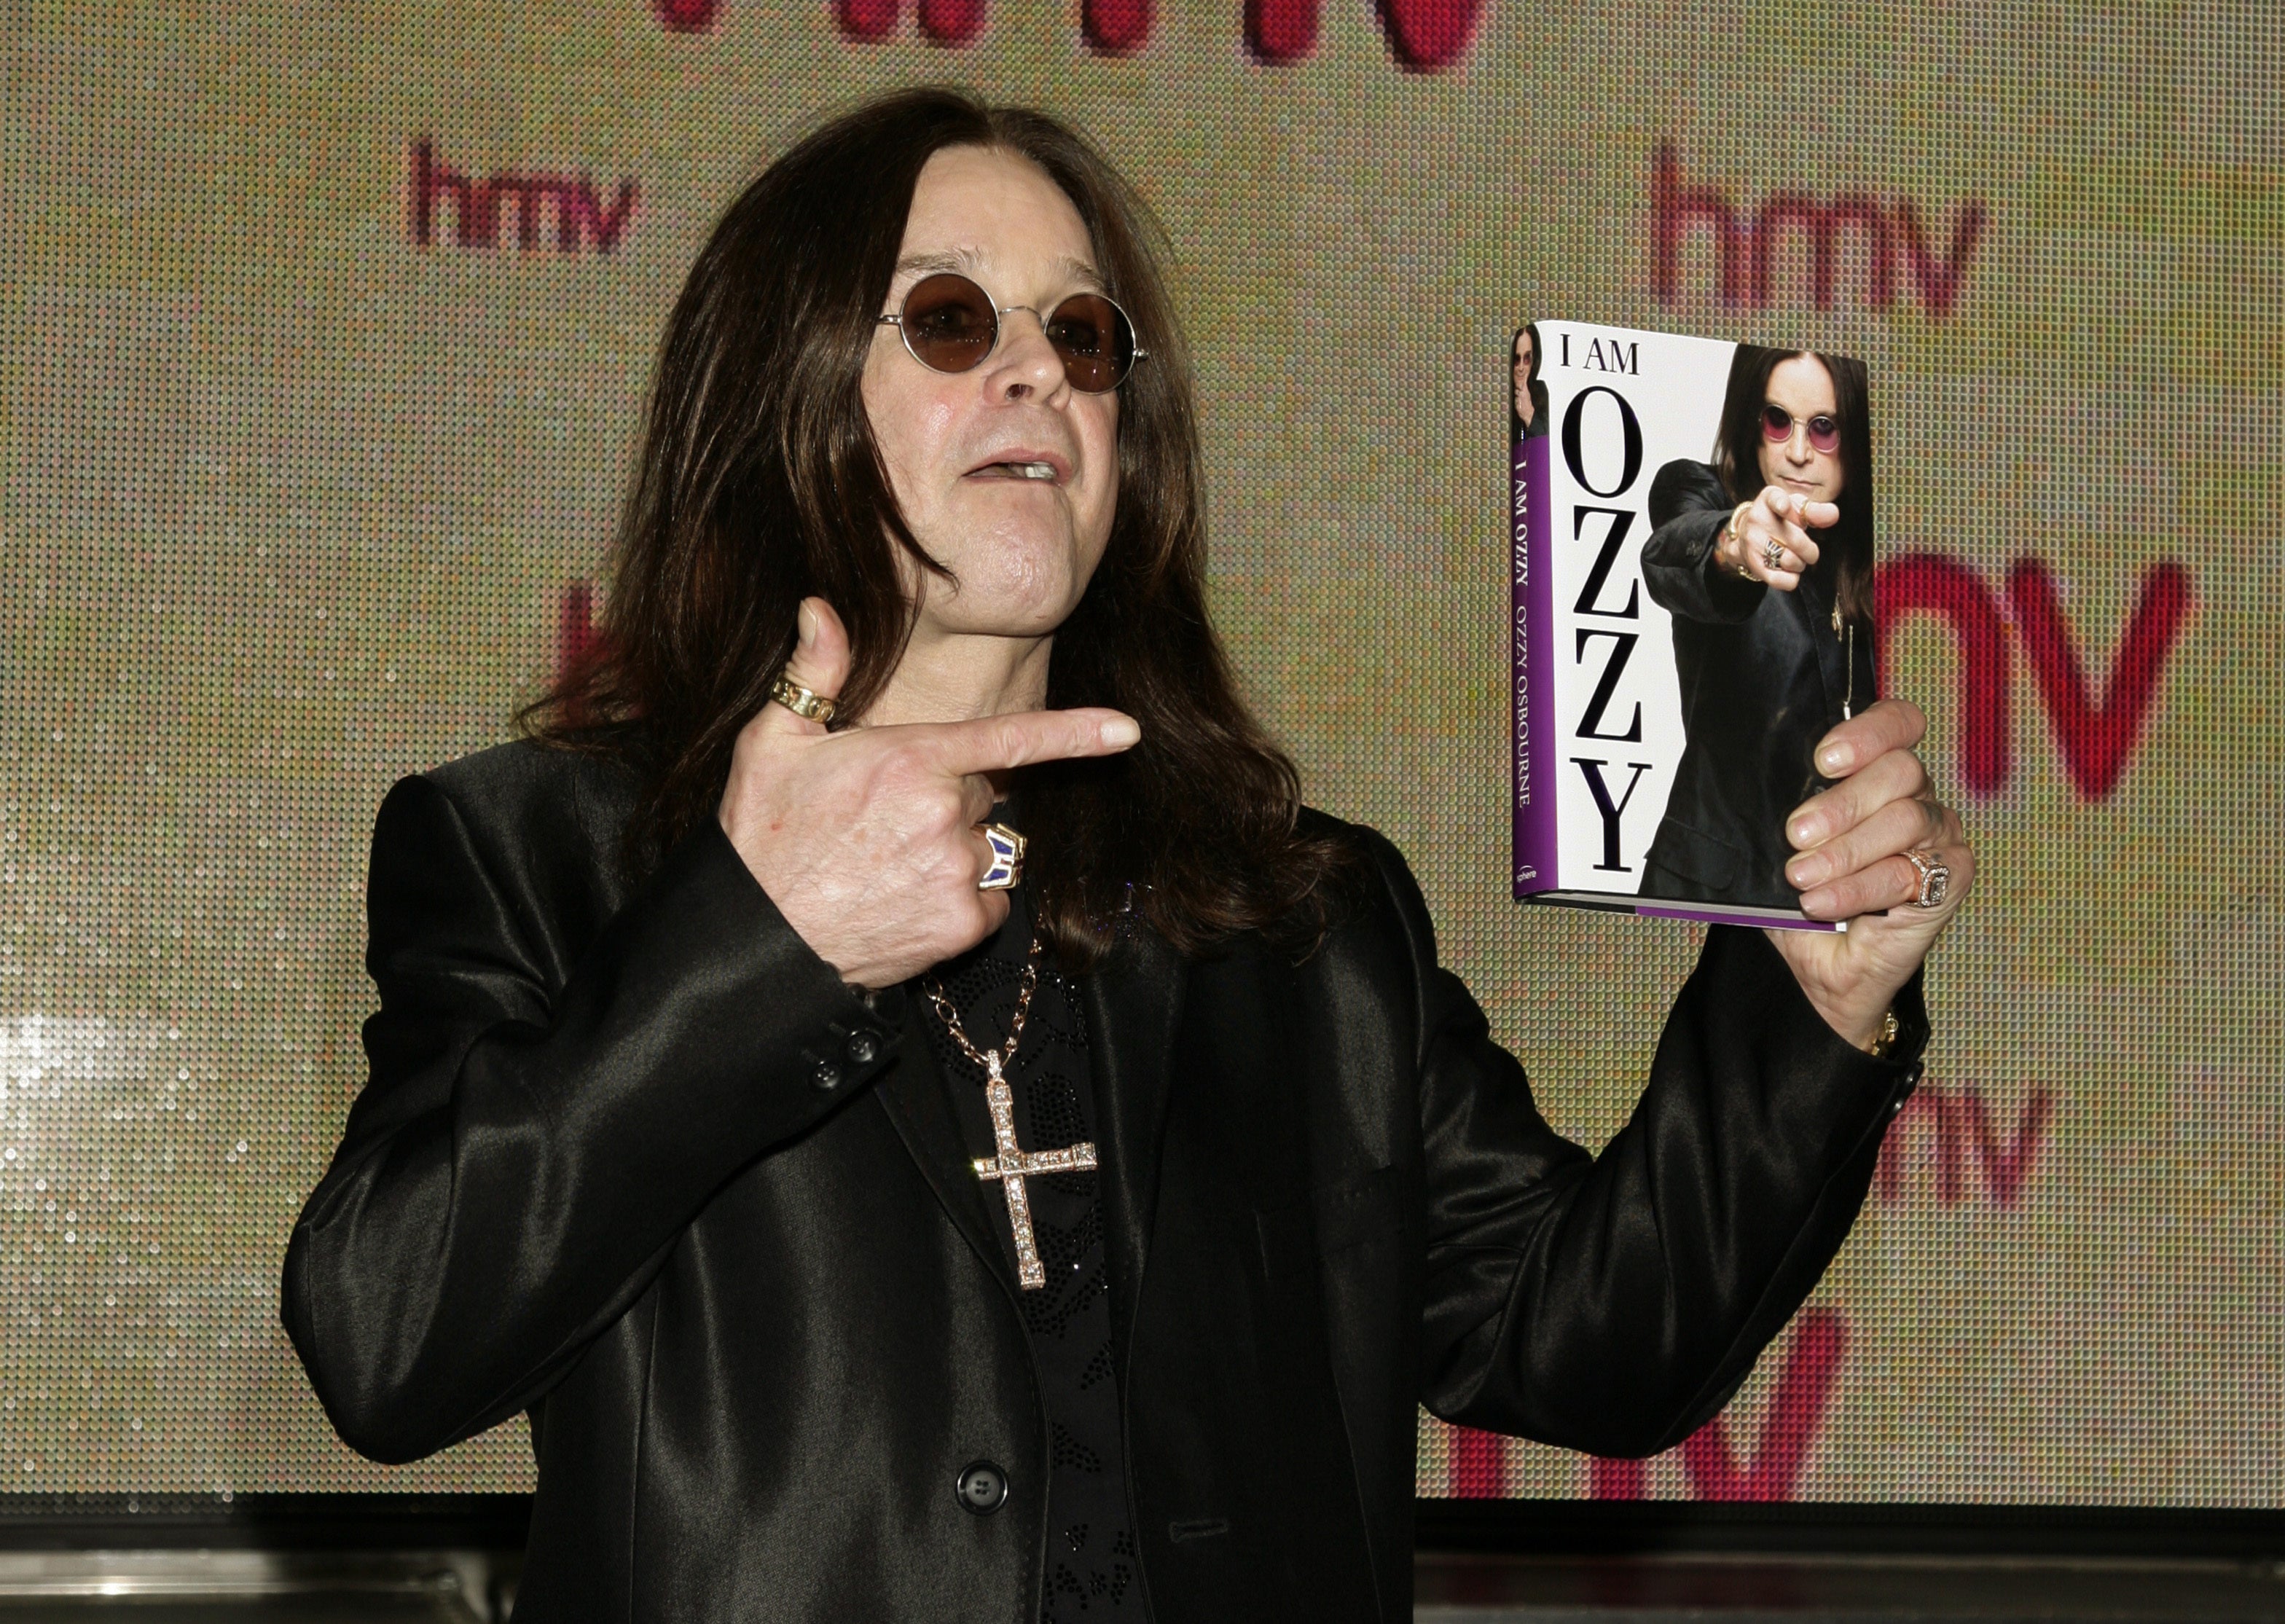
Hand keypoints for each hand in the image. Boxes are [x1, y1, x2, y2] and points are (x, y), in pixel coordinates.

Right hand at [717, 598, 1141, 988]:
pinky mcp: (961, 924)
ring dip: (951, 853)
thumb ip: (814, 672)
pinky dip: (959, 905)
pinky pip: (988, 903)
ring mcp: (958, 871)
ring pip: (984, 848)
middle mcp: (946, 813)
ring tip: (885, 867)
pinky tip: (904, 902)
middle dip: (947, 802)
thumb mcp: (773, 742)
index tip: (1126, 730)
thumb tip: (822, 608)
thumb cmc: (760, 835)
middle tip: (881, 823)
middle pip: (982, 795)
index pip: (1010, 738)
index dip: (1075, 733)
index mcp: (912, 758)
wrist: (755, 937)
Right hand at [1717, 486, 1838, 593]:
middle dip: (1810, 550)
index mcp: (1770, 499)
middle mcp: (1758, 519)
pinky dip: (1791, 579)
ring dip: (1800, 563)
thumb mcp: (1796, 507)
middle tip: (1808, 550)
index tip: (1784, 507)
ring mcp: (1753, 543)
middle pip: (1796, 540)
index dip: (1782, 504)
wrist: (1746, 535)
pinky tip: (1789, 572)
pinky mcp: (1754, 564)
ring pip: (1791, 561)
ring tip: (1793, 557)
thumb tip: (1833, 515)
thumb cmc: (1779, 518)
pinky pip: (1781, 580)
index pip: (1775, 499)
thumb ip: (1816, 511)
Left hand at [1767, 699, 1974, 1049]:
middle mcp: (1918, 797)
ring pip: (1905, 820)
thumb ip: (1778, 814)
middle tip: (1795, 833)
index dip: (1868, 733)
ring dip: (1844, 851)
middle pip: (1900, 771)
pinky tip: (1820, 902)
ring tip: (1801, 875)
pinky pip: (1906, 873)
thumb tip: (1746, 795)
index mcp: (1880, 774)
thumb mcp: (1780, 849)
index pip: (1899, 724)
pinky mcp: (1951, 879)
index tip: (1823, 761)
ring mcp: (1939, 836)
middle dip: (1841, 803)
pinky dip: (1857, 888)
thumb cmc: (1805, 897)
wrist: (1825, 967)